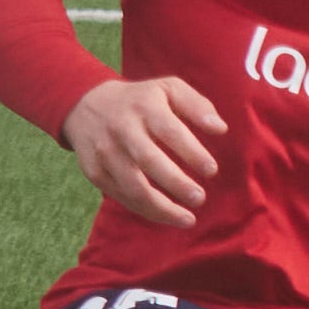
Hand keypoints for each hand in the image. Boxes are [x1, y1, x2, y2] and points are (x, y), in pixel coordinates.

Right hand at [61, 75, 229, 226]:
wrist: (87, 105)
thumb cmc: (142, 100)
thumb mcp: (169, 89)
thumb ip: (197, 106)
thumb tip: (221, 128)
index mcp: (145, 107)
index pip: (170, 131)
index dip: (192, 152)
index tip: (212, 170)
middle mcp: (122, 129)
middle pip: (149, 160)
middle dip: (176, 183)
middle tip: (200, 198)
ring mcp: (105, 152)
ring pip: (133, 186)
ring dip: (162, 207)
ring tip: (189, 219)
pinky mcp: (95, 172)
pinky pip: (122, 196)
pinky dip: (146, 210)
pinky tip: (167, 215)